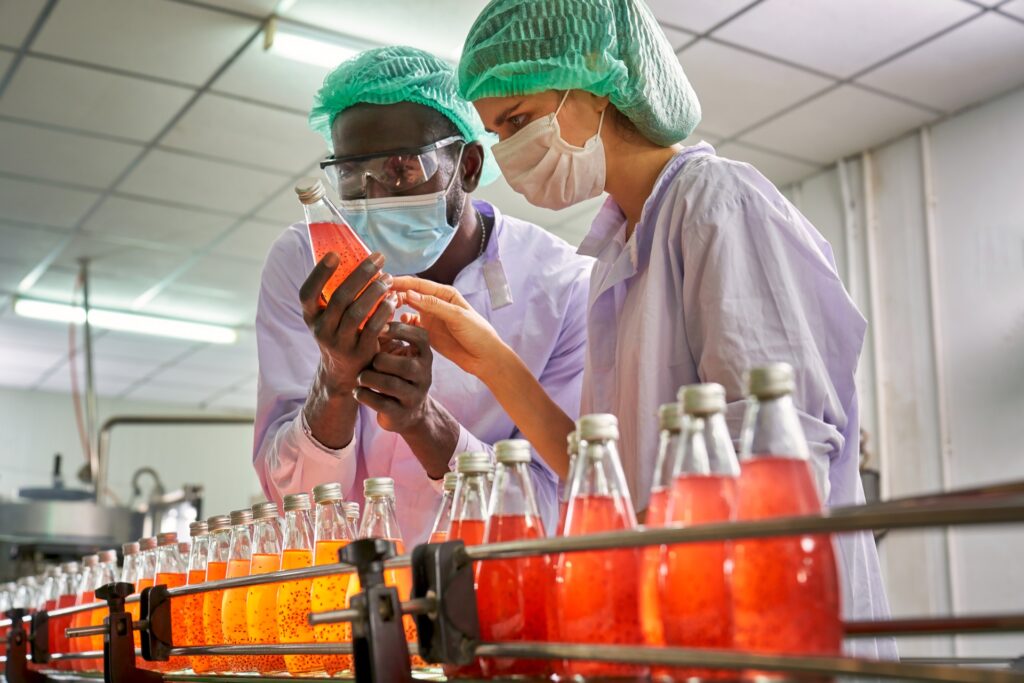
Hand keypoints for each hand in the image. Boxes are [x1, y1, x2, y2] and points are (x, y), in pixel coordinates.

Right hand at [300, 252, 396, 395]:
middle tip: (378, 258)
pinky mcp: (359, 352)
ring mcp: (339, 343)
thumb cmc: (339, 332)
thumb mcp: (329, 316)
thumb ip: (336, 294)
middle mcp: (321, 330)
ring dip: (375, 291)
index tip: (334, 254)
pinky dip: (384, 311)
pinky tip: (393, 299)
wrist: (344, 372)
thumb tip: (355, 259)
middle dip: (361, 274)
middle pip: (340, 298)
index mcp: (311, 316)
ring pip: (357, 312)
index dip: (319, 273)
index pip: (307, 293)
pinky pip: (373, 328)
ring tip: (388, 278)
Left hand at [353, 322, 433, 432]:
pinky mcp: (402, 413)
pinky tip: (358, 391)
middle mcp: (423, 374)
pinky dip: (365, 396)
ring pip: (392, 385)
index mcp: (424, 354)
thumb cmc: (395, 372)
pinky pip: (382, 404)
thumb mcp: (397, 350)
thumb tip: (386, 294)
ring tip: (360, 376)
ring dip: (370, 378)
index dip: (399, 330)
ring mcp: (414, 395)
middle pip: (405, 364)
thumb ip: (389, 328)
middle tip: (369, 360)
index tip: (377, 327)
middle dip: (381, 360)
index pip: (420, 337)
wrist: (406, 412)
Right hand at [389, 276, 506, 378]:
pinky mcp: (427, 333)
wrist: (485, 358)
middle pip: (409, 294)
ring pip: (407, 309)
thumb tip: (409, 293)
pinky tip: (394, 326)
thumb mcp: (457, 316)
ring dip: (395, 309)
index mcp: (444, 294)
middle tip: (377, 299)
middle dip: (393, 295)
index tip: (383, 282)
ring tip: (381, 312)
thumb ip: (433, 305)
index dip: (400, 282)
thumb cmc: (477, 333)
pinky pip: (409, 325)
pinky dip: (401, 324)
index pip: (418, 284)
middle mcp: (435, 303)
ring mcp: (430, 318)